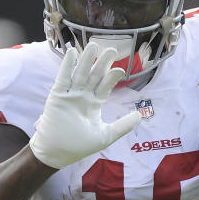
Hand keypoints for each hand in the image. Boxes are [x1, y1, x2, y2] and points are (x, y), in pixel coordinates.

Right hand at [29, 43, 141, 168]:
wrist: (57, 154)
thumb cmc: (79, 147)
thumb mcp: (106, 135)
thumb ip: (123, 125)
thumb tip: (141, 115)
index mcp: (93, 104)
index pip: (105, 86)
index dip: (112, 76)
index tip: (121, 69)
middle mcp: (82, 97)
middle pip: (93, 75)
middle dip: (101, 63)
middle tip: (111, 50)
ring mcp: (69, 95)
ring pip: (79, 73)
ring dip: (86, 60)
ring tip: (94, 45)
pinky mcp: (57, 96)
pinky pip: (63, 78)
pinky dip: (67, 66)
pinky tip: (72, 53)